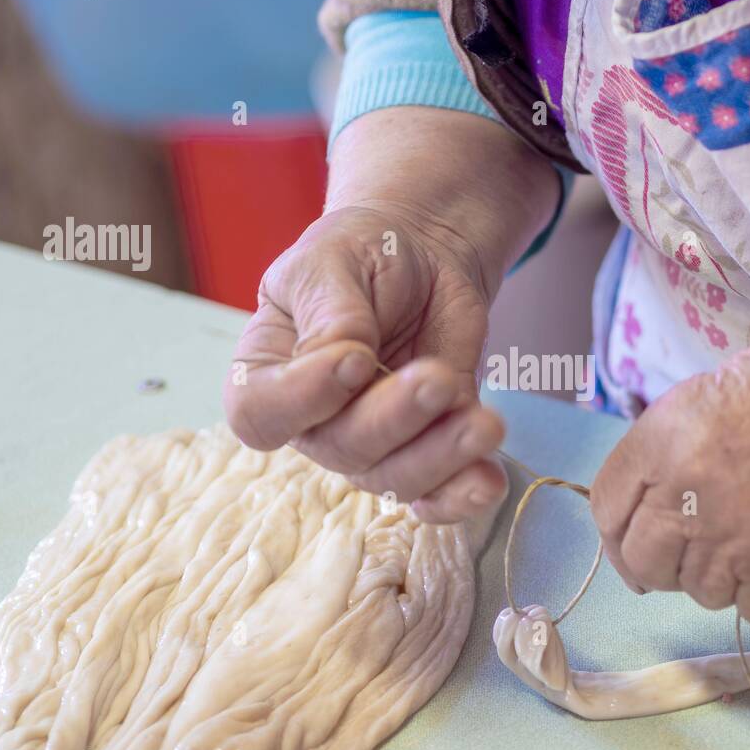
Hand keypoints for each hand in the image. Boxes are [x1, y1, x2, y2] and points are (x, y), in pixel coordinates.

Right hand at [222, 202, 506, 522]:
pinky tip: (489, 481)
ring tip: (485, 423)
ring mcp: (373, 443)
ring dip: (442, 457)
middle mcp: (314, 421)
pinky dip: (463, 496)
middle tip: (436, 378)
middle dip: (394, 419)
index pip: (260, 414)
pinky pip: (438, 495)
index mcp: (267, 372)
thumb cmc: (361, 253)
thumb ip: (330, 312)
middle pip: (341, 449)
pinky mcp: (427, 448)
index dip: (302, 400)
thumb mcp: (332, 260)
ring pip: (395, 478)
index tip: (354, 359)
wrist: (424, 257)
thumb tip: (346, 358)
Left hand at [589, 310, 749, 626]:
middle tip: (692, 553)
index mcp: (662, 440)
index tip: (635, 536)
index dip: (620, 525)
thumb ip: (676, 446)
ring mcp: (732, 549)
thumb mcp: (720, 389)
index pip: (606, 506)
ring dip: (721, 574)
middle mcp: (684, 498)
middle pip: (640, 562)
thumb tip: (659, 494)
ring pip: (699, 592)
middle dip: (659, 562)